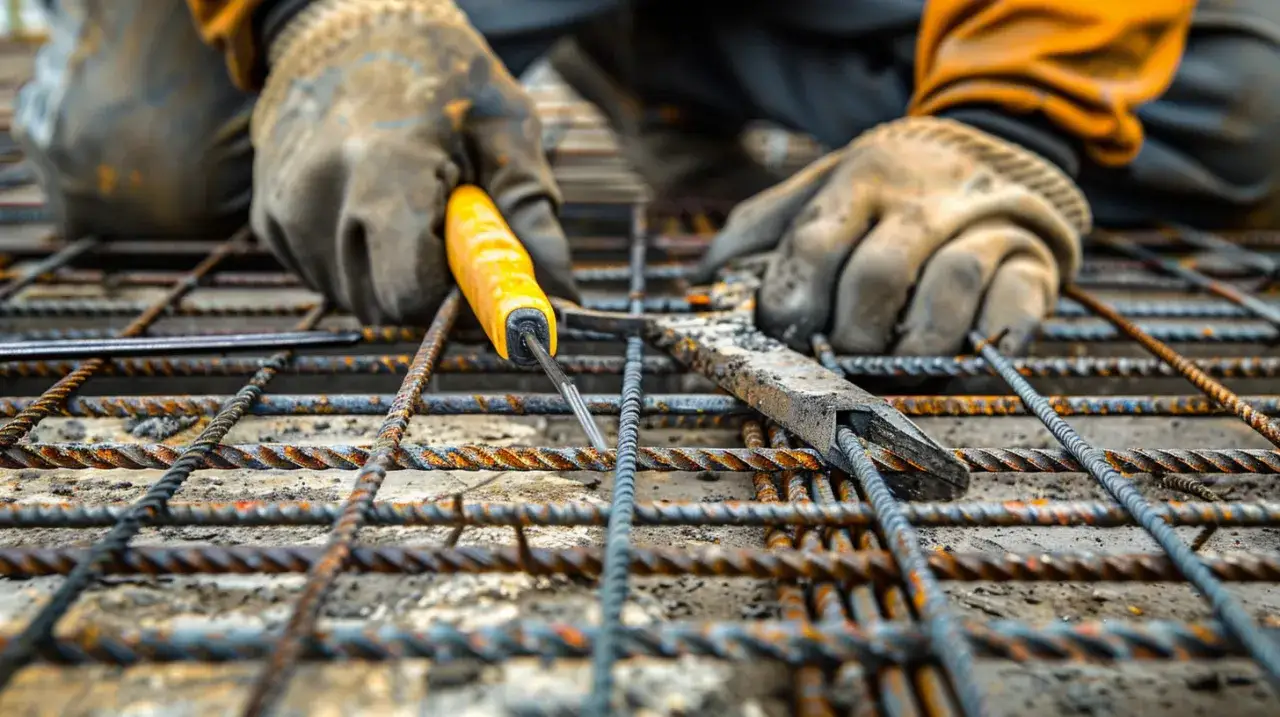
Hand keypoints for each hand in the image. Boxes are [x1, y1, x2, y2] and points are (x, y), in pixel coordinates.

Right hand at [251, 0, 577, 324]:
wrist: (350, 29)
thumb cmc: (441, 74)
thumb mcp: (506, 129)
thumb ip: (529, 215)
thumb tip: (559, 295)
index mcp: (384, 168)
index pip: (410, 291)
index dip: (453, 297)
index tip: (477, 275)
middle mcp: (321, 193)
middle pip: (384, 304)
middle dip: (428, 285)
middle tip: (448, 229)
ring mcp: (285, 208)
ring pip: (354, 298)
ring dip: (393, 274)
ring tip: (409, 206)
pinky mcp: (268, 218)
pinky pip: (326, 279)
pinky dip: (360, 262)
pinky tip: (372, 208)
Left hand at [691, 117, 1090, 354]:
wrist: (1001, 149)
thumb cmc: (889, 190)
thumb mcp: (822, 186)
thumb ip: (762, 227)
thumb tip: (703, 278)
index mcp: (860, 180)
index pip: (812, 246)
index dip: (791, 305)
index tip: (785, 341)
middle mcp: (923, 199)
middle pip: (876, 276)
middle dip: (848, 338)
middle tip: (840, 364)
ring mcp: (985, 226)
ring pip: (949, 290)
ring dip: (914, 349)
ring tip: (896, 368)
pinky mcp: (1034, 260)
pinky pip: (1015, 309)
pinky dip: (988, 344)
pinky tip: (963, 357)